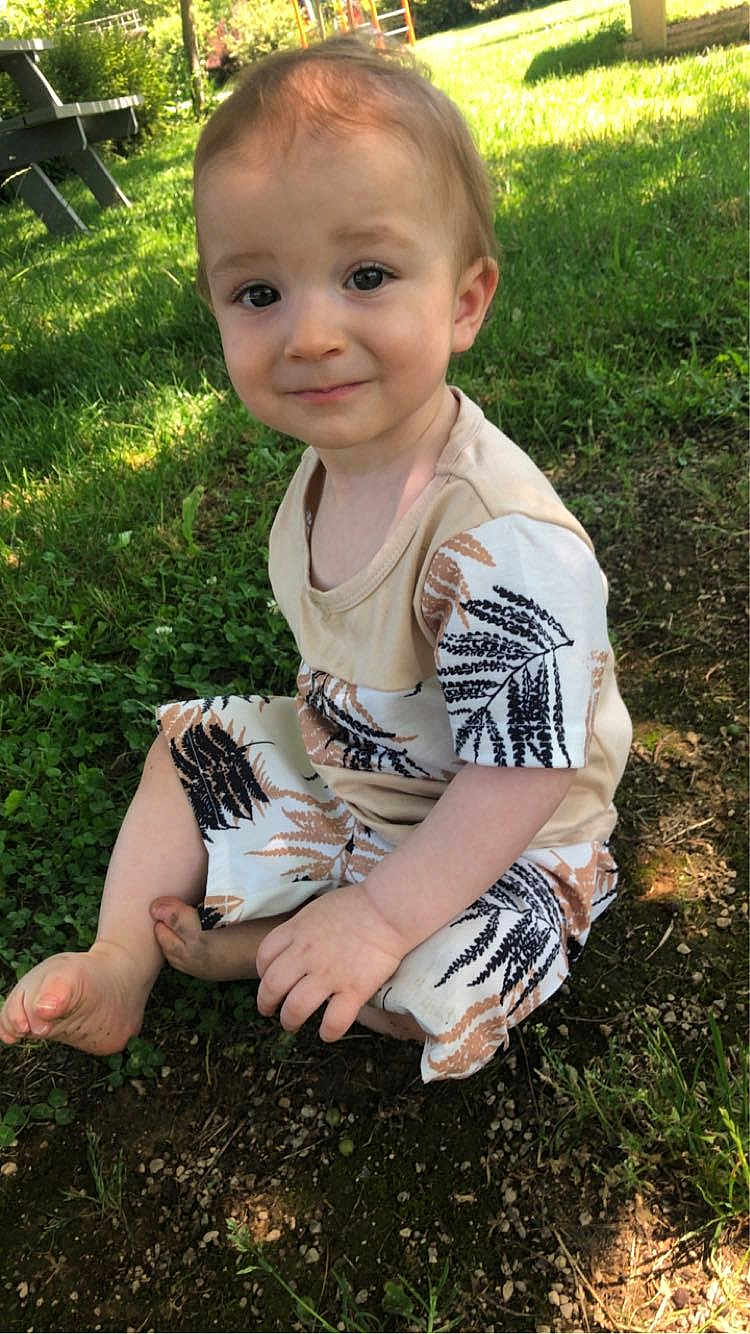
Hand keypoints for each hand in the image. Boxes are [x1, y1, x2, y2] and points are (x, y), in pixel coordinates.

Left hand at [255, 885, 407, 1041]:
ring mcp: (329, 974)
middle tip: (270, 1010)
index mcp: (297, 932)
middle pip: (272, 986)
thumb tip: (297, 947)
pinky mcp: (354, 990)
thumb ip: (303, 930)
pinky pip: (334, 1022)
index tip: (269, 979)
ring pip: (295, 1008)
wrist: (389, 909)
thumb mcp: (317, 909)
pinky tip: (327, 1033)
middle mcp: (306, 955)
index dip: (262, 973)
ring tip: (292, 1024)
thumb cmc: (358, 905)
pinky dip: (328, 1032)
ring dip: (289, 1020)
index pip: (264, 957)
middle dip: (266, 1003)